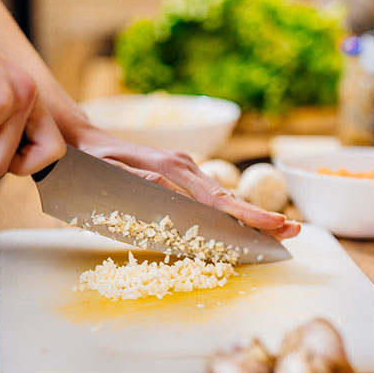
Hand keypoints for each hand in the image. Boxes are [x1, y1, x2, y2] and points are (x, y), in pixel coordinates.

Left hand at [75, 128, 299, 239]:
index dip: (245, 215)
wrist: (82, 142)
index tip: (272, 225)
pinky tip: (238, 223)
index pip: (215, 198)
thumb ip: (140, 185)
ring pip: (219, 196)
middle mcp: (182, 166)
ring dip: (246, 214)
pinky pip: (206, 195)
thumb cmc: (92, 163)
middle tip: (291, 230)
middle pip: (227, 197)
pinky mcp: (177, 173)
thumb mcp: (109, 175)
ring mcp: (182, 168)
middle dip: (259, 216)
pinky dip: (226, 210)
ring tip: (274, 230)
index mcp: (171, 168)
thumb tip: (173, 195)